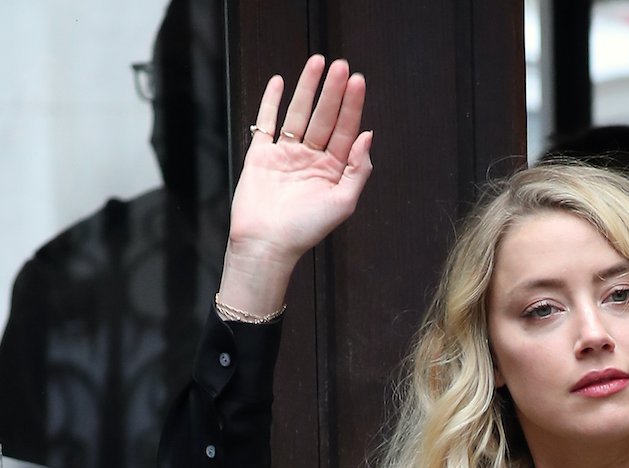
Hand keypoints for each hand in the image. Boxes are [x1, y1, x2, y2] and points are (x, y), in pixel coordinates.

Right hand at [218, 55, 373, 312]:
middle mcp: (311, 159)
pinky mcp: (261, 155)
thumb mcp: (343, 202)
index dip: (352, 105)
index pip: (346, 130)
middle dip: (333, 91)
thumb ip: (359, 169)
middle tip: (341, 65)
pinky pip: (266, 123)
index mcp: (333, 170)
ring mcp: (286, 155)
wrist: (266, 244)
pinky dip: (271, 102)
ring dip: (307, 88)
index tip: (357, 80)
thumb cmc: (306, 230)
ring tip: (317, 62)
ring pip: (298, 113)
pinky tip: (279, 82)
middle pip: (324, 116)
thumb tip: (368, 135)